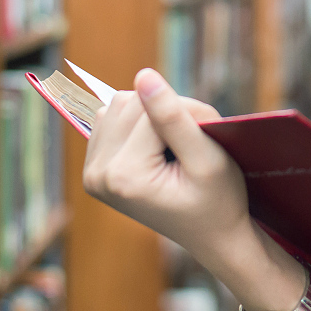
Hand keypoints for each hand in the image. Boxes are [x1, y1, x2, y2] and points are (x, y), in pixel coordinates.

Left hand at [80, 68, 253, 266]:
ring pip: (119, 105)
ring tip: (175, 149)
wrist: (213, 236)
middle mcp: (97, 175)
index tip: (208, 139)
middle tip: (193, 146)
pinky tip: (155, 149)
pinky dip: (138, 123)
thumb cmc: (219, 201)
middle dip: (168, 113)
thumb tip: (143, 75)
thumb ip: (173, 116)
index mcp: (123, 177)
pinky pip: (111, 117)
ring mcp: (92, 173)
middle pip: (130, 103)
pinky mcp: (94, 168)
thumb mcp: (206, 158)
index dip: (188, 114)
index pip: (151, 111)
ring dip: (151, 116)